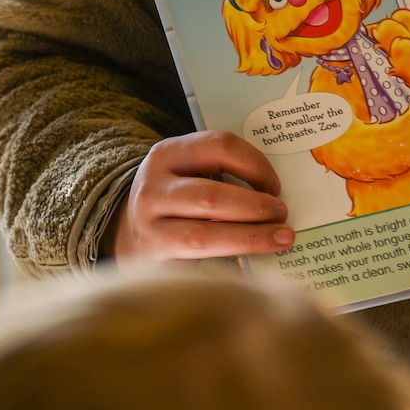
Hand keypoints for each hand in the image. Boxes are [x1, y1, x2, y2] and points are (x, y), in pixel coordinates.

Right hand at [104, 130, 293, 261]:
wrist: (127, 231)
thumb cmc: (176, 199)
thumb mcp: (188, 172)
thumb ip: (223, 173)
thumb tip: (278, 192)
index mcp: (167, 154)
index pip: (219, 146)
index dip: (256, 164)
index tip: (275, 185)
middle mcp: (152, 188)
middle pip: (211, 196)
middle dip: (255, 207)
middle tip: (282, 214)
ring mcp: (148, 227)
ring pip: (204, 235)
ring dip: (250, 236)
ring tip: (280, 236)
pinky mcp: (152, 261)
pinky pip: (197, 263)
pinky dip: (232, 260)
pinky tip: (255, 260)